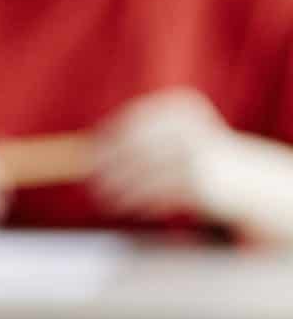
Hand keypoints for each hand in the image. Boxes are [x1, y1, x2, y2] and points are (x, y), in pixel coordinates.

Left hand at [94, 88, 246, 224]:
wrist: (243, 178)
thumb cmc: (190, 157)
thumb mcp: (163, 142)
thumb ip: (125, 145)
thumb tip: (74, 156)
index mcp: (181, 108)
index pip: (135, 121)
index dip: (109, 139)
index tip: (90, 157)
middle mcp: (191, 126)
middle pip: (138, 147)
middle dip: (111, 168)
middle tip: (92, 186)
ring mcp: (198, 154)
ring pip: (147, 175)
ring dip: (123, 191)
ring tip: (106, 202)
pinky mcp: (203, 181)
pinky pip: (163, 194)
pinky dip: (146, 203)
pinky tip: (135, 210)